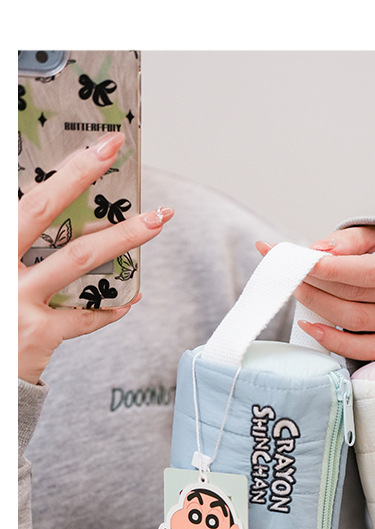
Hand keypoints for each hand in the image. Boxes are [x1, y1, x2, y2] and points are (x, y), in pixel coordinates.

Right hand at [18, 131, 173, 384]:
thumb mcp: (0, 270)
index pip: (23, 198)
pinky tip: (130, 299)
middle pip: (41, 211)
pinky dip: (110, 308)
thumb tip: (49, 210)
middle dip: (80, 175)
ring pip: (76, 260)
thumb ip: (18, 244)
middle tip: (114, 148)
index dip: (61, 169)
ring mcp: (17, 300)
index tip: (94, 143)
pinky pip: (84, 316)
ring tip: (155, 220)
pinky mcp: (39, 334)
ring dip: (121, 237)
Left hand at [256, 225, 374, 360]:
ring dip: (319, 306)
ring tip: (297, 291)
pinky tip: (311, 328)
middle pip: (359, 294)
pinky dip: (335, 341)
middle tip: (290, 272)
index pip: (373, 270)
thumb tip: (317, 251)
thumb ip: (349, 241)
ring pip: (357, 320)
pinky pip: (367, 350)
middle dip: (318, 283)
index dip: (335, 269)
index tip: (303, 262)